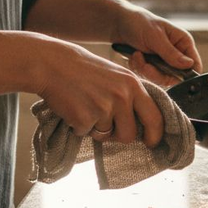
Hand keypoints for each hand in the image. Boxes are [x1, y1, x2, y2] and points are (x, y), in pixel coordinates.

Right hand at [33, 36, 164, 146]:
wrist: (53, 64)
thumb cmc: (84, 70)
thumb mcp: (116, 75)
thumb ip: (130, 96)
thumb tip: (142, 125)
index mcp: (132, 84)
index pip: (154, 117)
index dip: (155, 134)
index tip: (152, 143)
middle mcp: (121, 96)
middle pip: (130, 135)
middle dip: (119, 136)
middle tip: (107, 126)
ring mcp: (103, 108)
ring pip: (106, 136)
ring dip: (96, 129)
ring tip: (86, 108)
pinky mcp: (84, 118)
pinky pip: (86, 133)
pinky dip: (79, 126)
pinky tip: (73, 107)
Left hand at [112, 4, 202, 86]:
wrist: (118, 23)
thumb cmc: (138, 23)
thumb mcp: (155, 37)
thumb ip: (171, 53)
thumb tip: (189, 65)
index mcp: (183, 42)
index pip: (194, 65)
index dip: (186, 75)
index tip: (169, 76)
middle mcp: (176, 52)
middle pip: (175, 76)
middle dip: (156, 72)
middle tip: (144, 64)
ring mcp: (164, 60)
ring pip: (160, 78)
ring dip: (145, 69)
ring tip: (136, 55)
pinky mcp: (152, 65)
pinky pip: (148, 76)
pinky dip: (138, 68)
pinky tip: (133, 56)